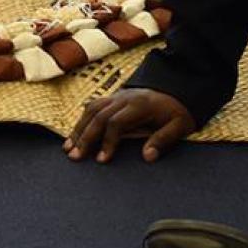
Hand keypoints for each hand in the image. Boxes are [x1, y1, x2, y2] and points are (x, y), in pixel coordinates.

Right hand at [65, 87, 195, 163]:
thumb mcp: (180, 126)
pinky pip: (93, 106)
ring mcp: (117, 95)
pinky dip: (82, 120)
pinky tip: (75, 134)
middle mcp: (124, 98)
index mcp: (140, 105)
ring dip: (79, 129)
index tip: (101, 160)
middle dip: (85, 137)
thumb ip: (163, 140)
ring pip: (92, 110)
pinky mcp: (114, 97)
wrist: (178, 87)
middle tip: (75, 157)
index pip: (116, 123)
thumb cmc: (179, 111)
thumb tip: (147, 157)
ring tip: (68, 148)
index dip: (107, 142)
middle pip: (98, 116)